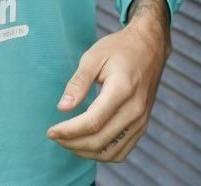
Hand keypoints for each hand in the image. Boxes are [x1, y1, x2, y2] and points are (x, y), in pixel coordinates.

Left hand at [48, 0, 169, 162]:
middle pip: (99, 140)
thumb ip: (78, 83)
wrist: (150, 47)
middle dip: (72, 143)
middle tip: (55, 136)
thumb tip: (62, 108)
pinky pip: (122, 151)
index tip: (51, 131)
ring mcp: (141, 120)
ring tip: (69, 142)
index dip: (69, 131)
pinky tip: (88, 144)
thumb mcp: (94, 57)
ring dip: (86, 152)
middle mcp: (135, 110)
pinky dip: (102, 154)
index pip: (92, 122)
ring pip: (110, 152)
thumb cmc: (120, 49)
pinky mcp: (143, 125)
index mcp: (122, 90)